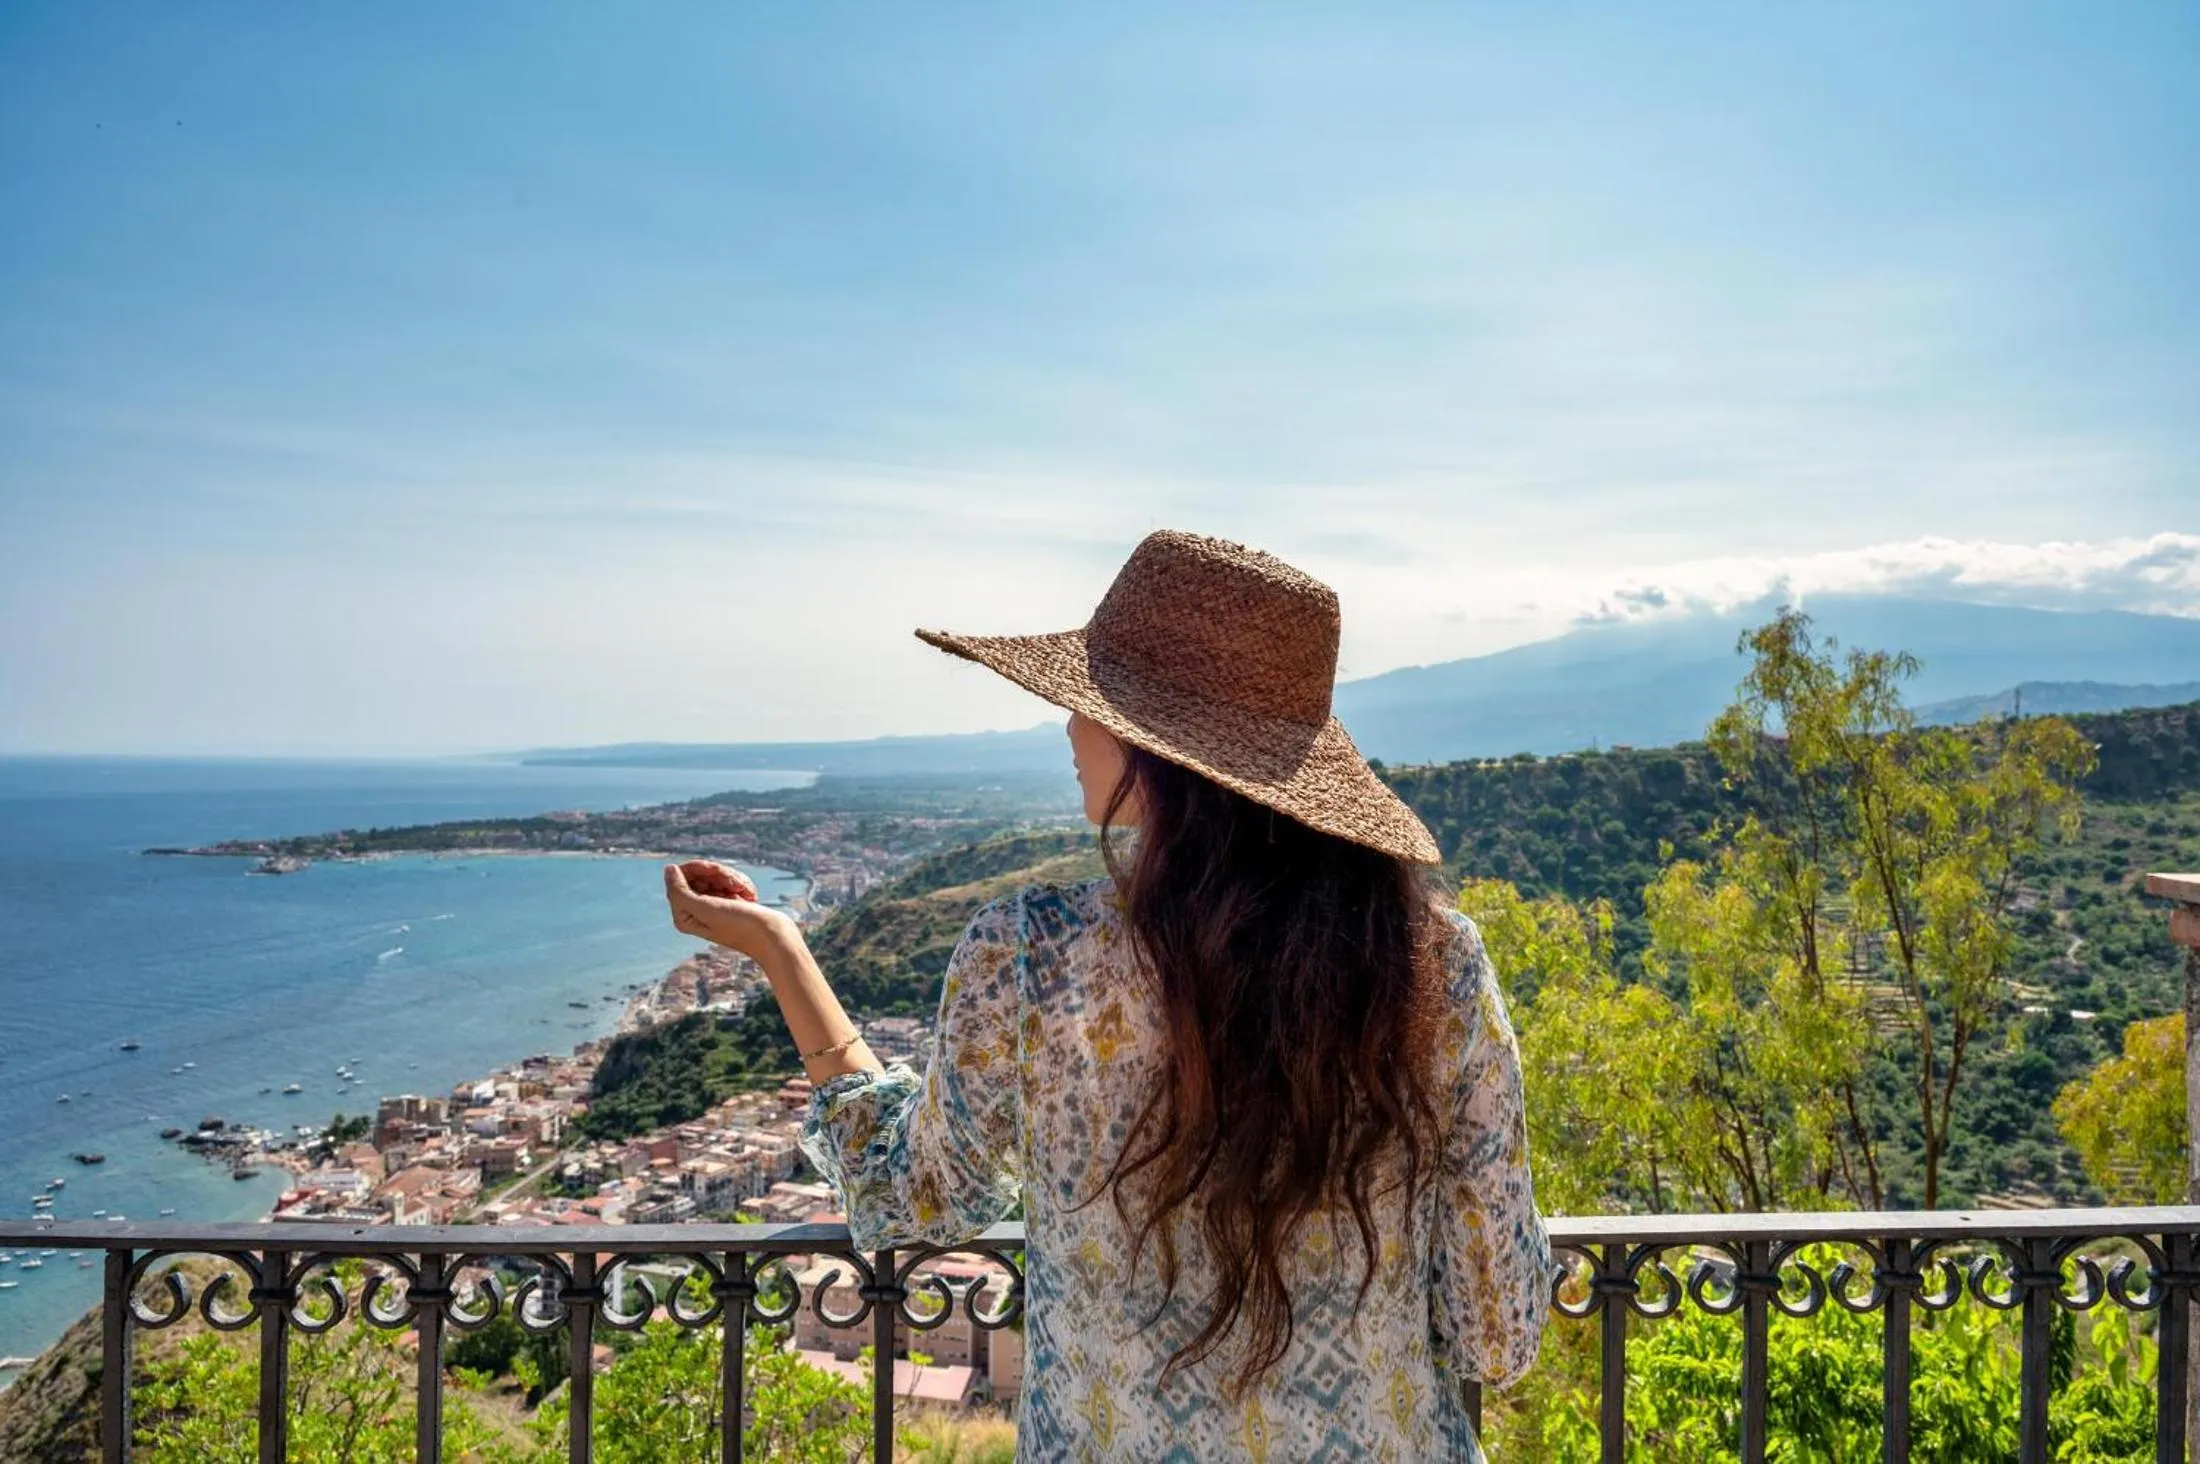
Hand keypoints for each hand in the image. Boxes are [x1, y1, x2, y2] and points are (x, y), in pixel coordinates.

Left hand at [662, 861, 792, 958]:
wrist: (772, 937)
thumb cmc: (738, 925)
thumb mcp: (704, 908)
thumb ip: (680, 890)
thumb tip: (669, 868)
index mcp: (683, 915)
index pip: (679, 877)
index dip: (697, 868)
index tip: (715, 870)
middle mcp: (696, 910)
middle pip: (698, 874)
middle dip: (718, 874)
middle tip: (734, 885)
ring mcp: (714, 905)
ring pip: (716, 876)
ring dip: (733, 879)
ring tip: (746, 892)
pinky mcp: (729, 902)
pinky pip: (730, 881)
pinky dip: (741, 884)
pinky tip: (750, 896)